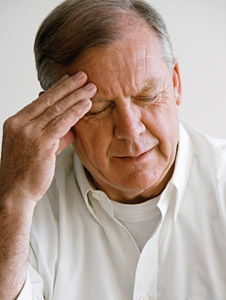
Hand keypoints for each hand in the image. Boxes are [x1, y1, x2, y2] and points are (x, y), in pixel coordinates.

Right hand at [0, 71, 95, 202]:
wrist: (14, 193)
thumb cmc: (25, 172)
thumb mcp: (37, 149)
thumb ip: (54, 137)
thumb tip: (71, 130)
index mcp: (16, 122)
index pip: (40, 101)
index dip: (57, 89)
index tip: (69, 79)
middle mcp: (20, 123)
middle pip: (49, 100)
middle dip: (68, 86)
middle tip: (83, 75)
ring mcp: (28, 132)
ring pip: (56, 109)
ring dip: (76, 96)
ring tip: (90, 86)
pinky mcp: (40, 142)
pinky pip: (61, 122)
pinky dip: (75, 112)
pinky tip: (87, 104)